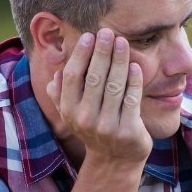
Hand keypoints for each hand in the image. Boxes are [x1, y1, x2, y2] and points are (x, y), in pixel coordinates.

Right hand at [48, 29, 151, 167]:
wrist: (115, 159)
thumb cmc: (93, 125)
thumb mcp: (72, 113)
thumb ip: (61, 94)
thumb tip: (57, 73)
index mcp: (68, 111)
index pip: (73, 76)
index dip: (81, 54)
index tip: (89, 36)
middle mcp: (85, 119)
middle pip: (94, 77)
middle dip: (102, 51)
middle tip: (108, 32)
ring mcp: (107, 126)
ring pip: (114, 85)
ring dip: (119, 60)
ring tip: (122, 42)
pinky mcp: (128, 130)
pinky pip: (131, 99)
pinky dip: (134, 80)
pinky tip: (135, 65)